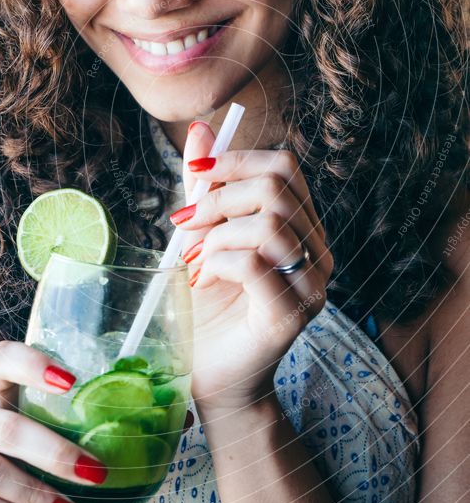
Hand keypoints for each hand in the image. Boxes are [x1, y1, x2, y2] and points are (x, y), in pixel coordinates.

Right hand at [0, 341, 107, 502]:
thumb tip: (152, 429)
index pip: (3, 359)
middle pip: (7, 429)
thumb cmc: (6, 454)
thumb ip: (66, 423)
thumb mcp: (26, 428)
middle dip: (55, 454)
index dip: (34, 365)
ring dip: (38, 498)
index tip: (72, 382)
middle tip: (95, 473)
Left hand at [172, 122, 332, 417]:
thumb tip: (201, 129)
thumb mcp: (200, 234)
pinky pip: (255, 263)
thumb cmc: (206, 306)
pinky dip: (217, 264)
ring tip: (194, 260)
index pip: (283, 166)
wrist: (207, 373)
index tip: (194, 175)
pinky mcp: (292, 314)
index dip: (235, 160)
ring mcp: (311, 284)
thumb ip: (204, 187)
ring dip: (216, 235)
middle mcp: (316, 251)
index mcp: (299, 226)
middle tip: (186, 226)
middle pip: (277, 187)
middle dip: (219, 197)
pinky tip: (203, 281)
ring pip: (269, 223)